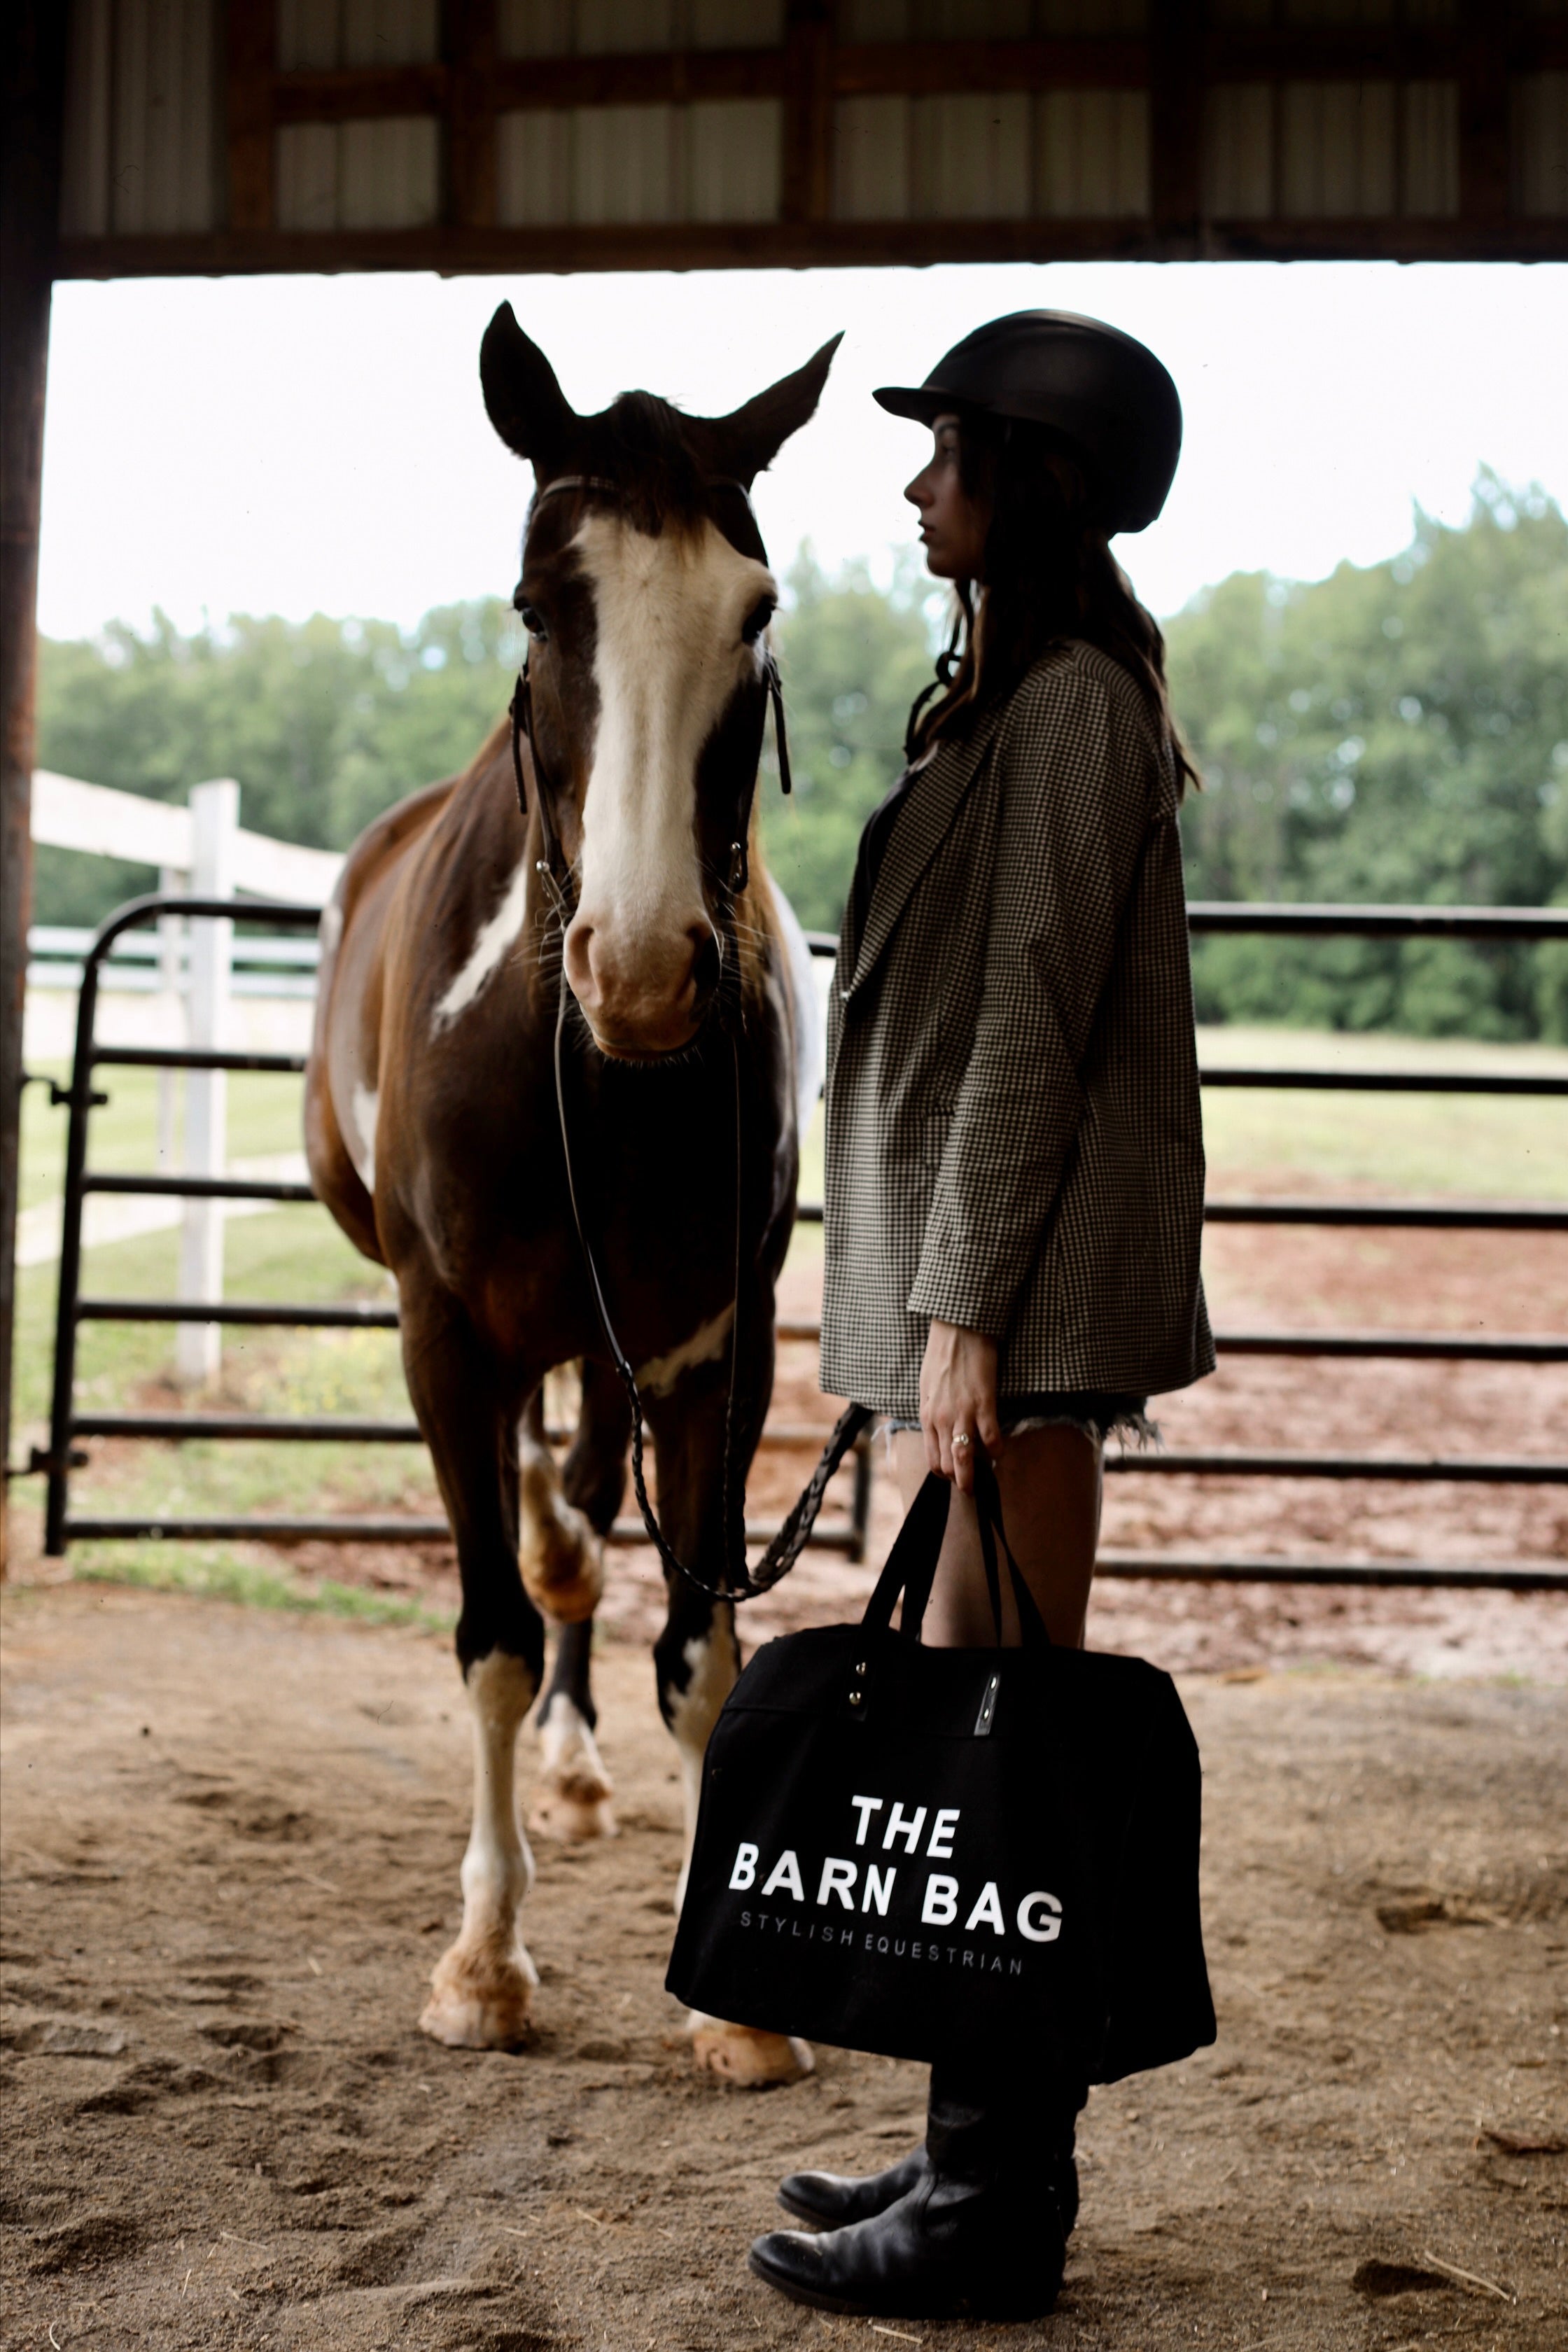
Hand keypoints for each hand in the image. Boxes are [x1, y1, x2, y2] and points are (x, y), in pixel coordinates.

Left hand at [919, 1321, 1001, 1494]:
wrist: (957, 1328)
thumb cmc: (941, 1354)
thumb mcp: (927, 1386)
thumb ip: (932, 1410)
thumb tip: (937, 1427)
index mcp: (927, 1415)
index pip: (931, 1457)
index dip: (943, 1473)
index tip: (954, 1476)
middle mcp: (941, 1420)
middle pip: (947, 1464)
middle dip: (958, 1480)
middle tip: (969, 1487)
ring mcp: (962, 1414)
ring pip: (965, 1458)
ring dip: (973, 1475)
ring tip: (981, 1483)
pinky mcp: (983, 1404)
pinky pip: (990, 1438)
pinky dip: (997, 1449)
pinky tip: (1000, 1451)